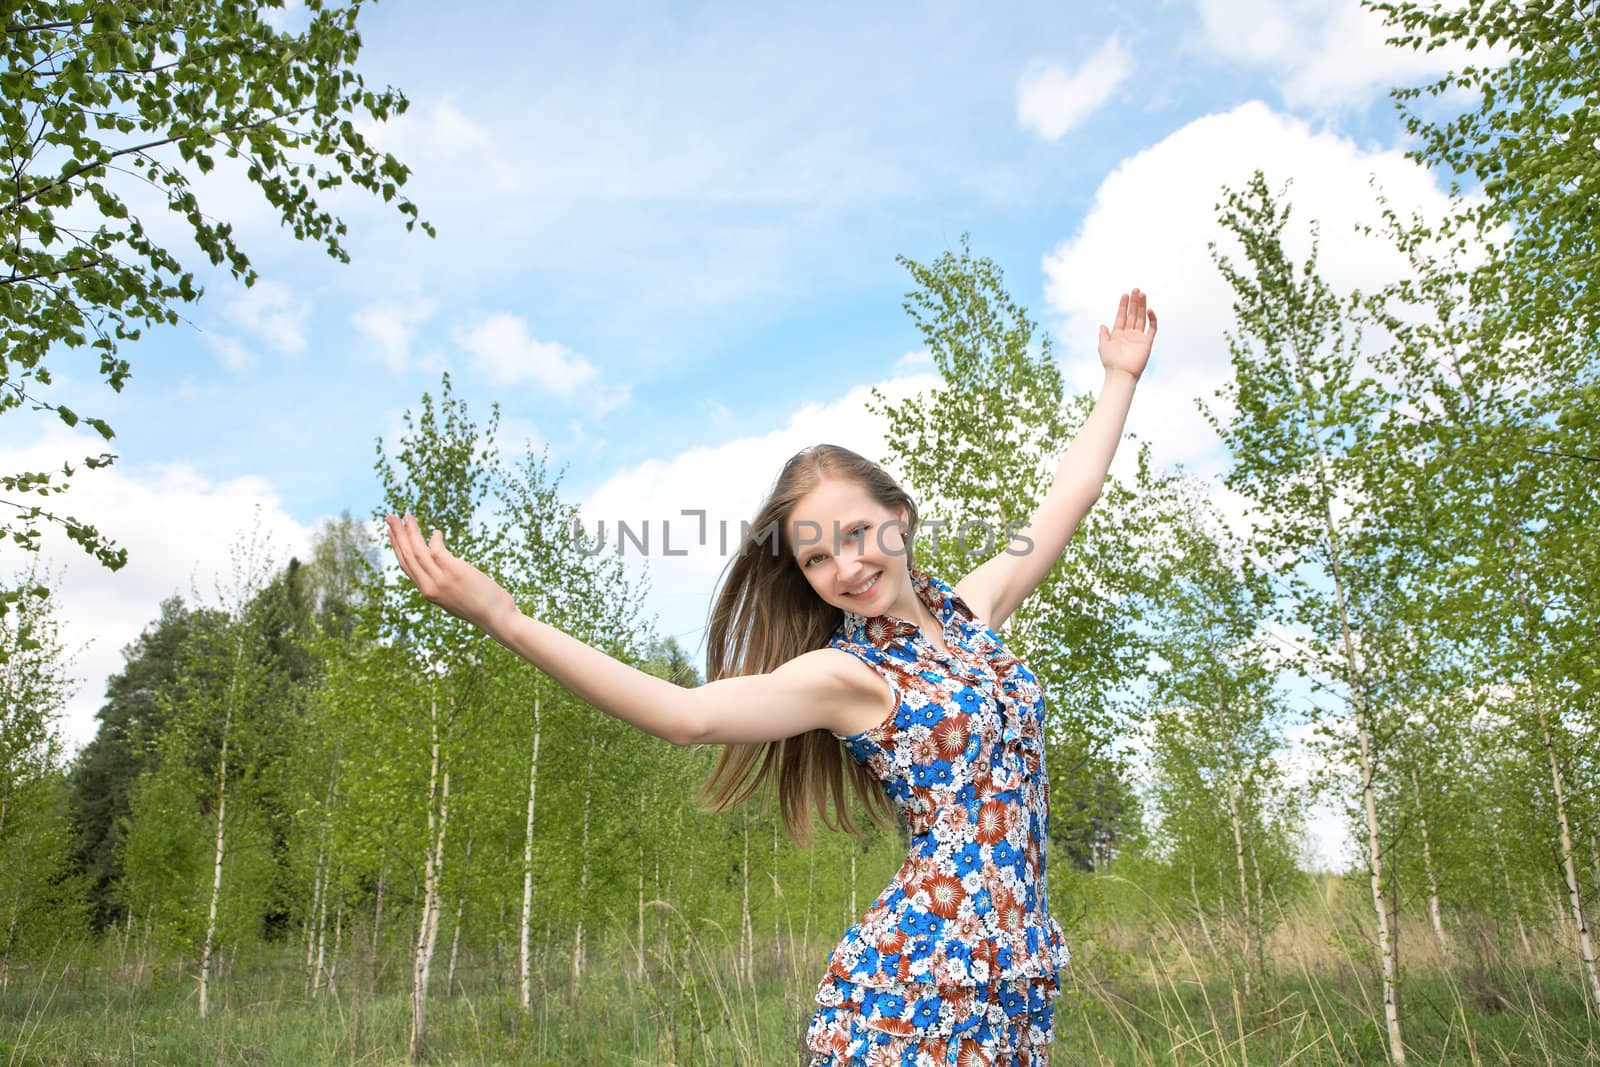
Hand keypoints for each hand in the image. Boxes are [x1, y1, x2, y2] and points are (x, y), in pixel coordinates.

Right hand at [385, 514, 517, 635]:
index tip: (393, 534)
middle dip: (397, 535)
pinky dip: (434, 539)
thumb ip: (445, 582)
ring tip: (406, 516)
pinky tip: (437, 532)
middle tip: (390, 517)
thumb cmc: (482, 607)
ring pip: (417, 551)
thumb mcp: (456, 596)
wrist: (496, 618)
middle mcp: (430, 587)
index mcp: (429, 592)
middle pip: (407, 556)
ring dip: (409, 531)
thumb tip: (445, 563)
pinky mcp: (454, 572)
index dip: (397, 548)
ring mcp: (441, 580)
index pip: (406, 567)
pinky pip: (436, 550)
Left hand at [1098, 289, 1156, 380]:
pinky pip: (1152, 328)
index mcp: (1118, 334)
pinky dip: (1152, 318)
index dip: (1123, 305)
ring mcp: (1138, 337)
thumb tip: (1102, 325)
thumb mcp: (1103, 345)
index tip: (1125, 294)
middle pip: (1133, 314)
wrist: (1121, 373)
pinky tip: (1149, 310)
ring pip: (1141, 318)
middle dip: (1134, 302)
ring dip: (1142, 306)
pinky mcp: (1147, 341)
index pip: (1122, 316)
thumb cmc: (1110, 361)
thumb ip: (1103, 334)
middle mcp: (1129, 334)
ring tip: (1142, 294)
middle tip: (1136, 290)